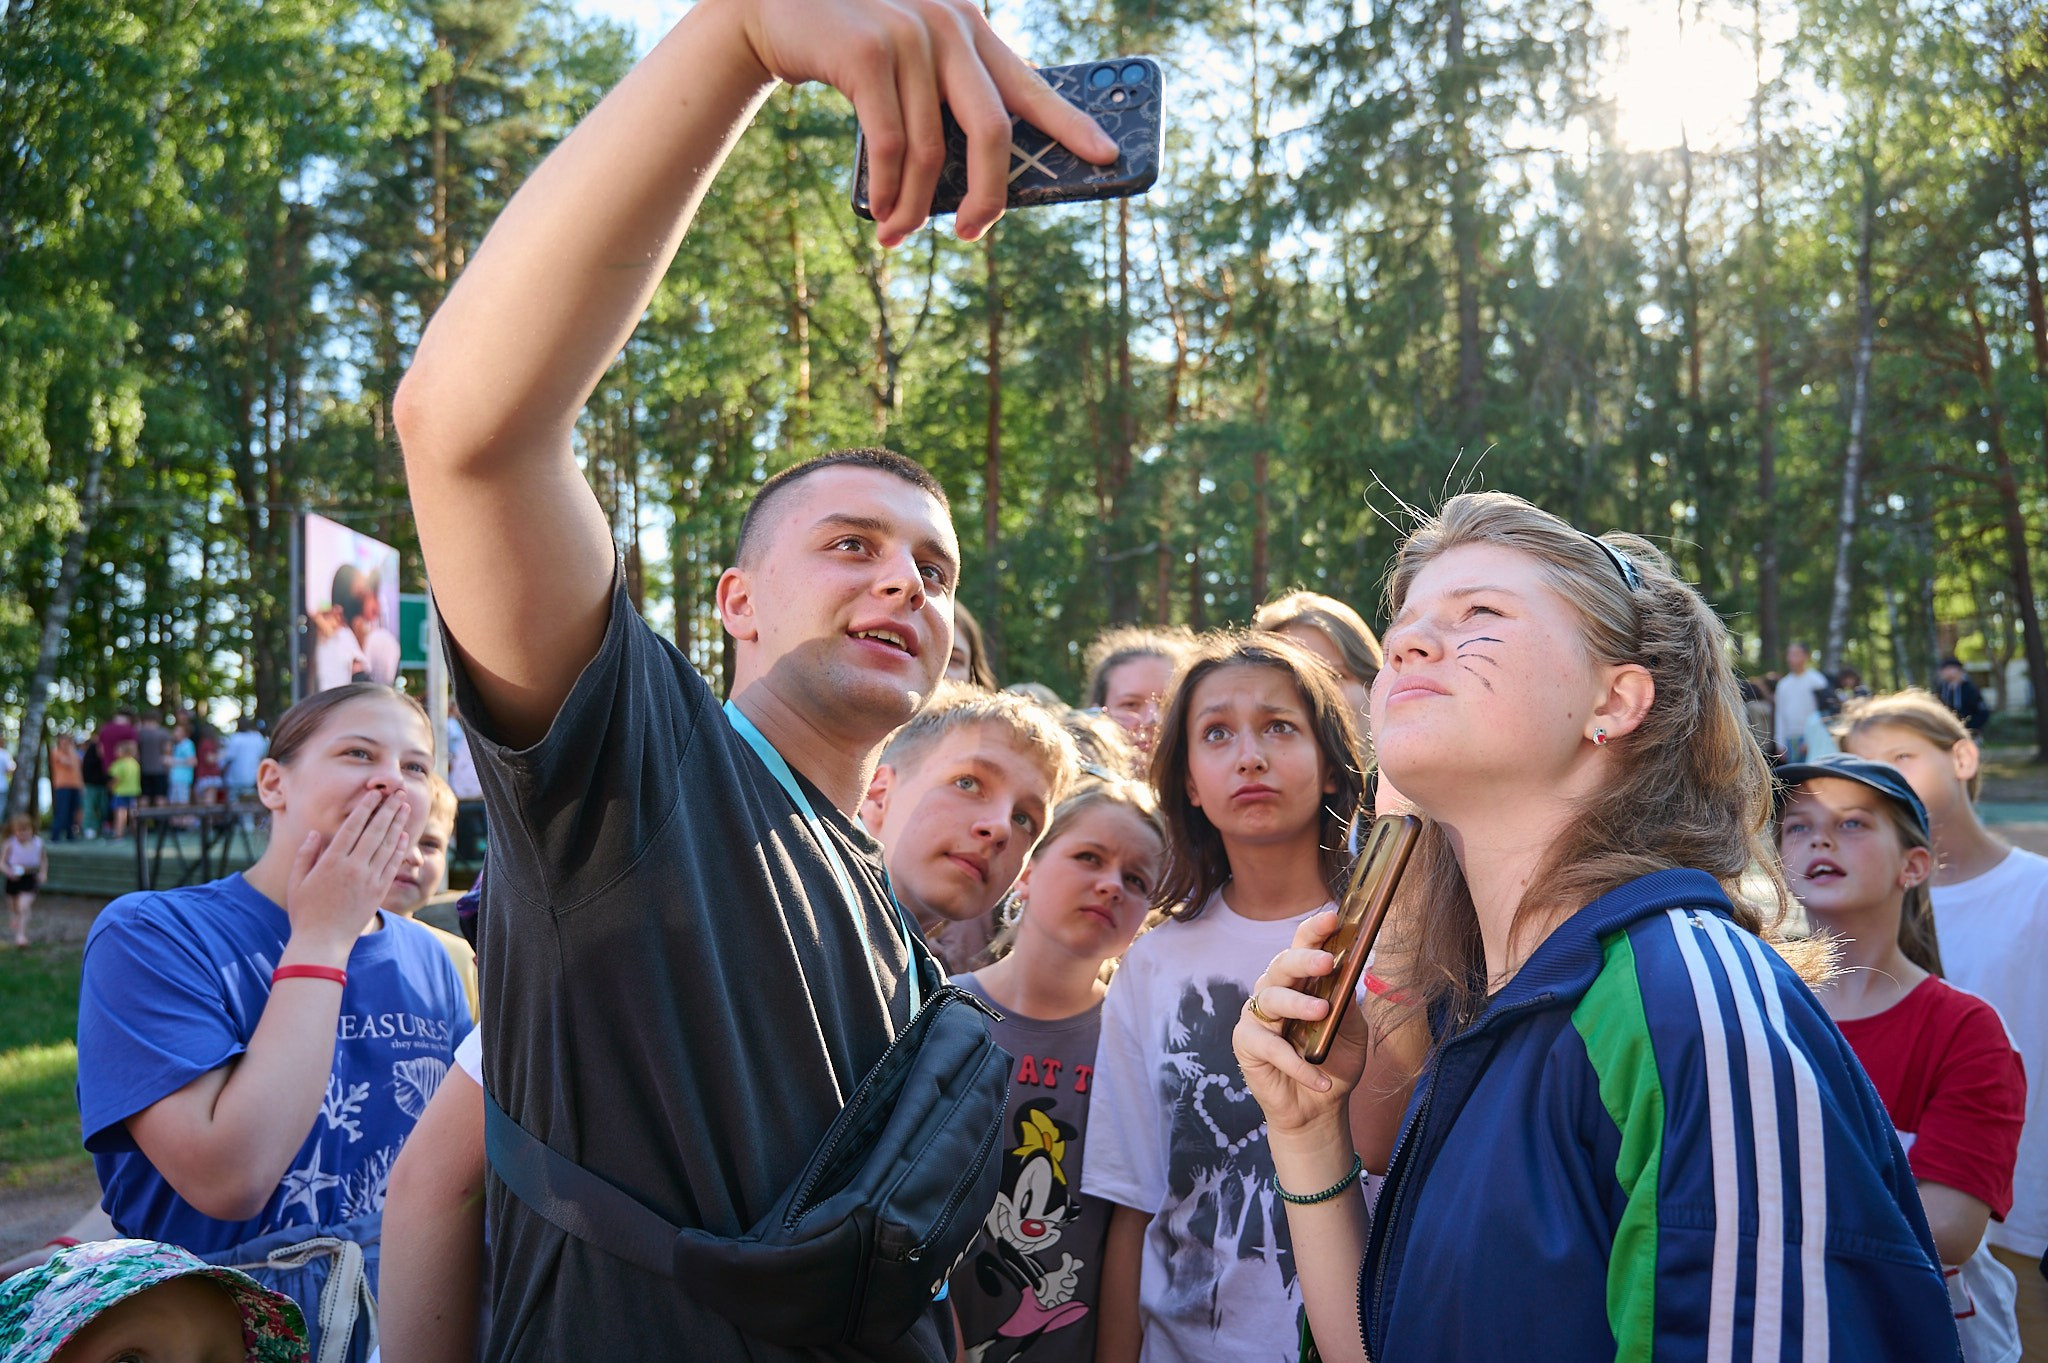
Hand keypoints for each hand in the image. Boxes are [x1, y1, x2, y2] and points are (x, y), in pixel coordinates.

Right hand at [284, 789, 411, 956]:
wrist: (323, 942)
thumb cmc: (305, 912)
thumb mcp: (296, 882)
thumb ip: (305, 855)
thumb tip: (315, 833)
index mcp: (331, 862)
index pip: (352, 828)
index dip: (365, 809)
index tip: (374, 794)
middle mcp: (353, 868)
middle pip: (375, 832)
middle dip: (388, 810)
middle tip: (398, 793)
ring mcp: (369, 880)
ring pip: (387, 846)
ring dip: (397, 824)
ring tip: (405, 808)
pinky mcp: (378, 892)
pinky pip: (392, 865)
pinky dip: (399, 849)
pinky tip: (404, 836)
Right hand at [731, 0, 1119, 244]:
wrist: (775, 8)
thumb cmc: (849, 47)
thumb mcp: (910, 61)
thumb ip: (946, 97)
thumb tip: (979, 182)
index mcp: (969, 27)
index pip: (1029, 84)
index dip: (1069, 124)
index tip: (1107, 156)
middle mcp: (949, 25)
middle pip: (992, 130)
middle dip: (988, 194)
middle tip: (972, 232)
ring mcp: (910, 35)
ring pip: (933, 150)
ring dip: (915, 205)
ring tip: (899, 235)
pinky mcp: (868, 52)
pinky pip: (892, 144)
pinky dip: (889, 189)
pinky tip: (882, 213)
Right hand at [1232, 909, 1372, 1138]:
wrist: (1319, 1109)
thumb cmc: (1335, 1062)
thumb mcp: (1352, 1032)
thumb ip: (1348, 1004)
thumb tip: (1349, 977)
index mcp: (1301, 980)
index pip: (1302, 946)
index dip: (1314, 930)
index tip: (1332, 917)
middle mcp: (1276, 990)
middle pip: (1282, 965)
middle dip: (1303, 960)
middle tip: (1326, 963)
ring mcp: (1257, 1015)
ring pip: (1272, 998)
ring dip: (1298, 1005)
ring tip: (1323, 1014)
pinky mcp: (1246, 1043)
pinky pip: (1269, 1046)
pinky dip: (1296, 1062)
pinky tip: (1320, 1078)